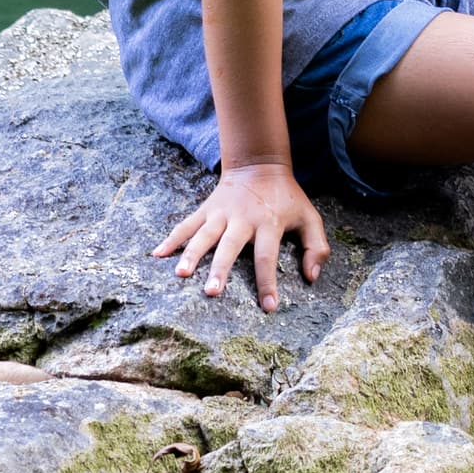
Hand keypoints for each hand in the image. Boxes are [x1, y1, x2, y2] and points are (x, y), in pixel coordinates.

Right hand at [153, 162, 330, 311]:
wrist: (259, 166)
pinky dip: (171, 238)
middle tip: (211, 292)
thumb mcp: (310, 217)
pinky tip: (157, 254)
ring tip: (181, 274)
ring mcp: (221, 213)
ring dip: (191, 254)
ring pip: (204, 235)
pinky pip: (186, 225)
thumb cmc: (287, 198)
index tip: (268, 307)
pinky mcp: (206, 209)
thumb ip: (316, 247)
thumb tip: (311, 278)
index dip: (268, 282)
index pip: (268, 256)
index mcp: (269, 223)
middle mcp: (243, 219)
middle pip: (230, 246)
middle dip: (220, 269)